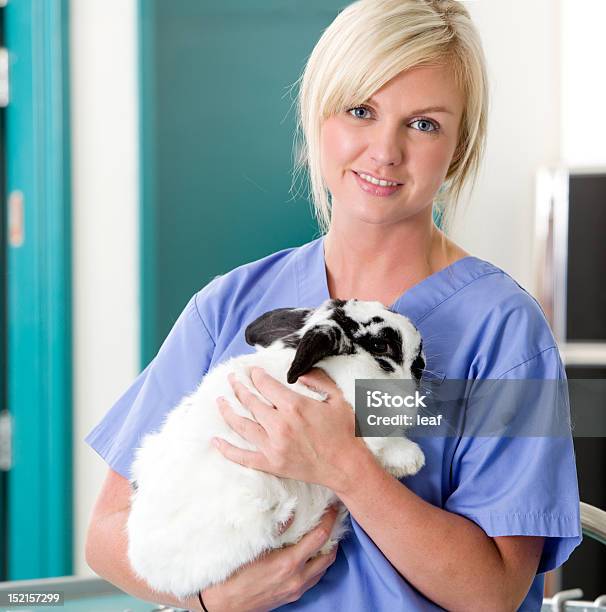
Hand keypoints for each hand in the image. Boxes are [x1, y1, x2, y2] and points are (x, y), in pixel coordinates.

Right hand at [198, 505, 339, 611]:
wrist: (224, 604)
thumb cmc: (235, 574)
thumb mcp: (253, 546)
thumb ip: (275, 528)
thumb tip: (291, 512)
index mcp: (290, 563)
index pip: (320, 537)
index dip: (329, 520)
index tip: (333, 508)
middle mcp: (297, 578)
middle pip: (328, 555)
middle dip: (334, 536)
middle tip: (333, 520)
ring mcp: (296, 589)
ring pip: (323, 569)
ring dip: (327, 551)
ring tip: (324, 535)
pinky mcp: (292, 596)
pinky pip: (313, 579)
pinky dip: (318, 564)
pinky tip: (311, 555)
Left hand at [212, 367, 368, 489]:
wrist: (347, 466)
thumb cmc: (345, 431)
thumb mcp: (337, 398)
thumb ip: (318, 380)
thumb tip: (299, 373)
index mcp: (294, 406)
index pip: (265, 385)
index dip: (255, 376)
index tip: (250, 371)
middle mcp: (279, 425)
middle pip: (250, 402)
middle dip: (238, 387)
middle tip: (231, 379)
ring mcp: (273, 446)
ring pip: (242, 425)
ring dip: (228, 411)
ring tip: (220, 401)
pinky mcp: (271, 464)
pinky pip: (243, 457)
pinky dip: (227, 449)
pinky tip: (216, 440)